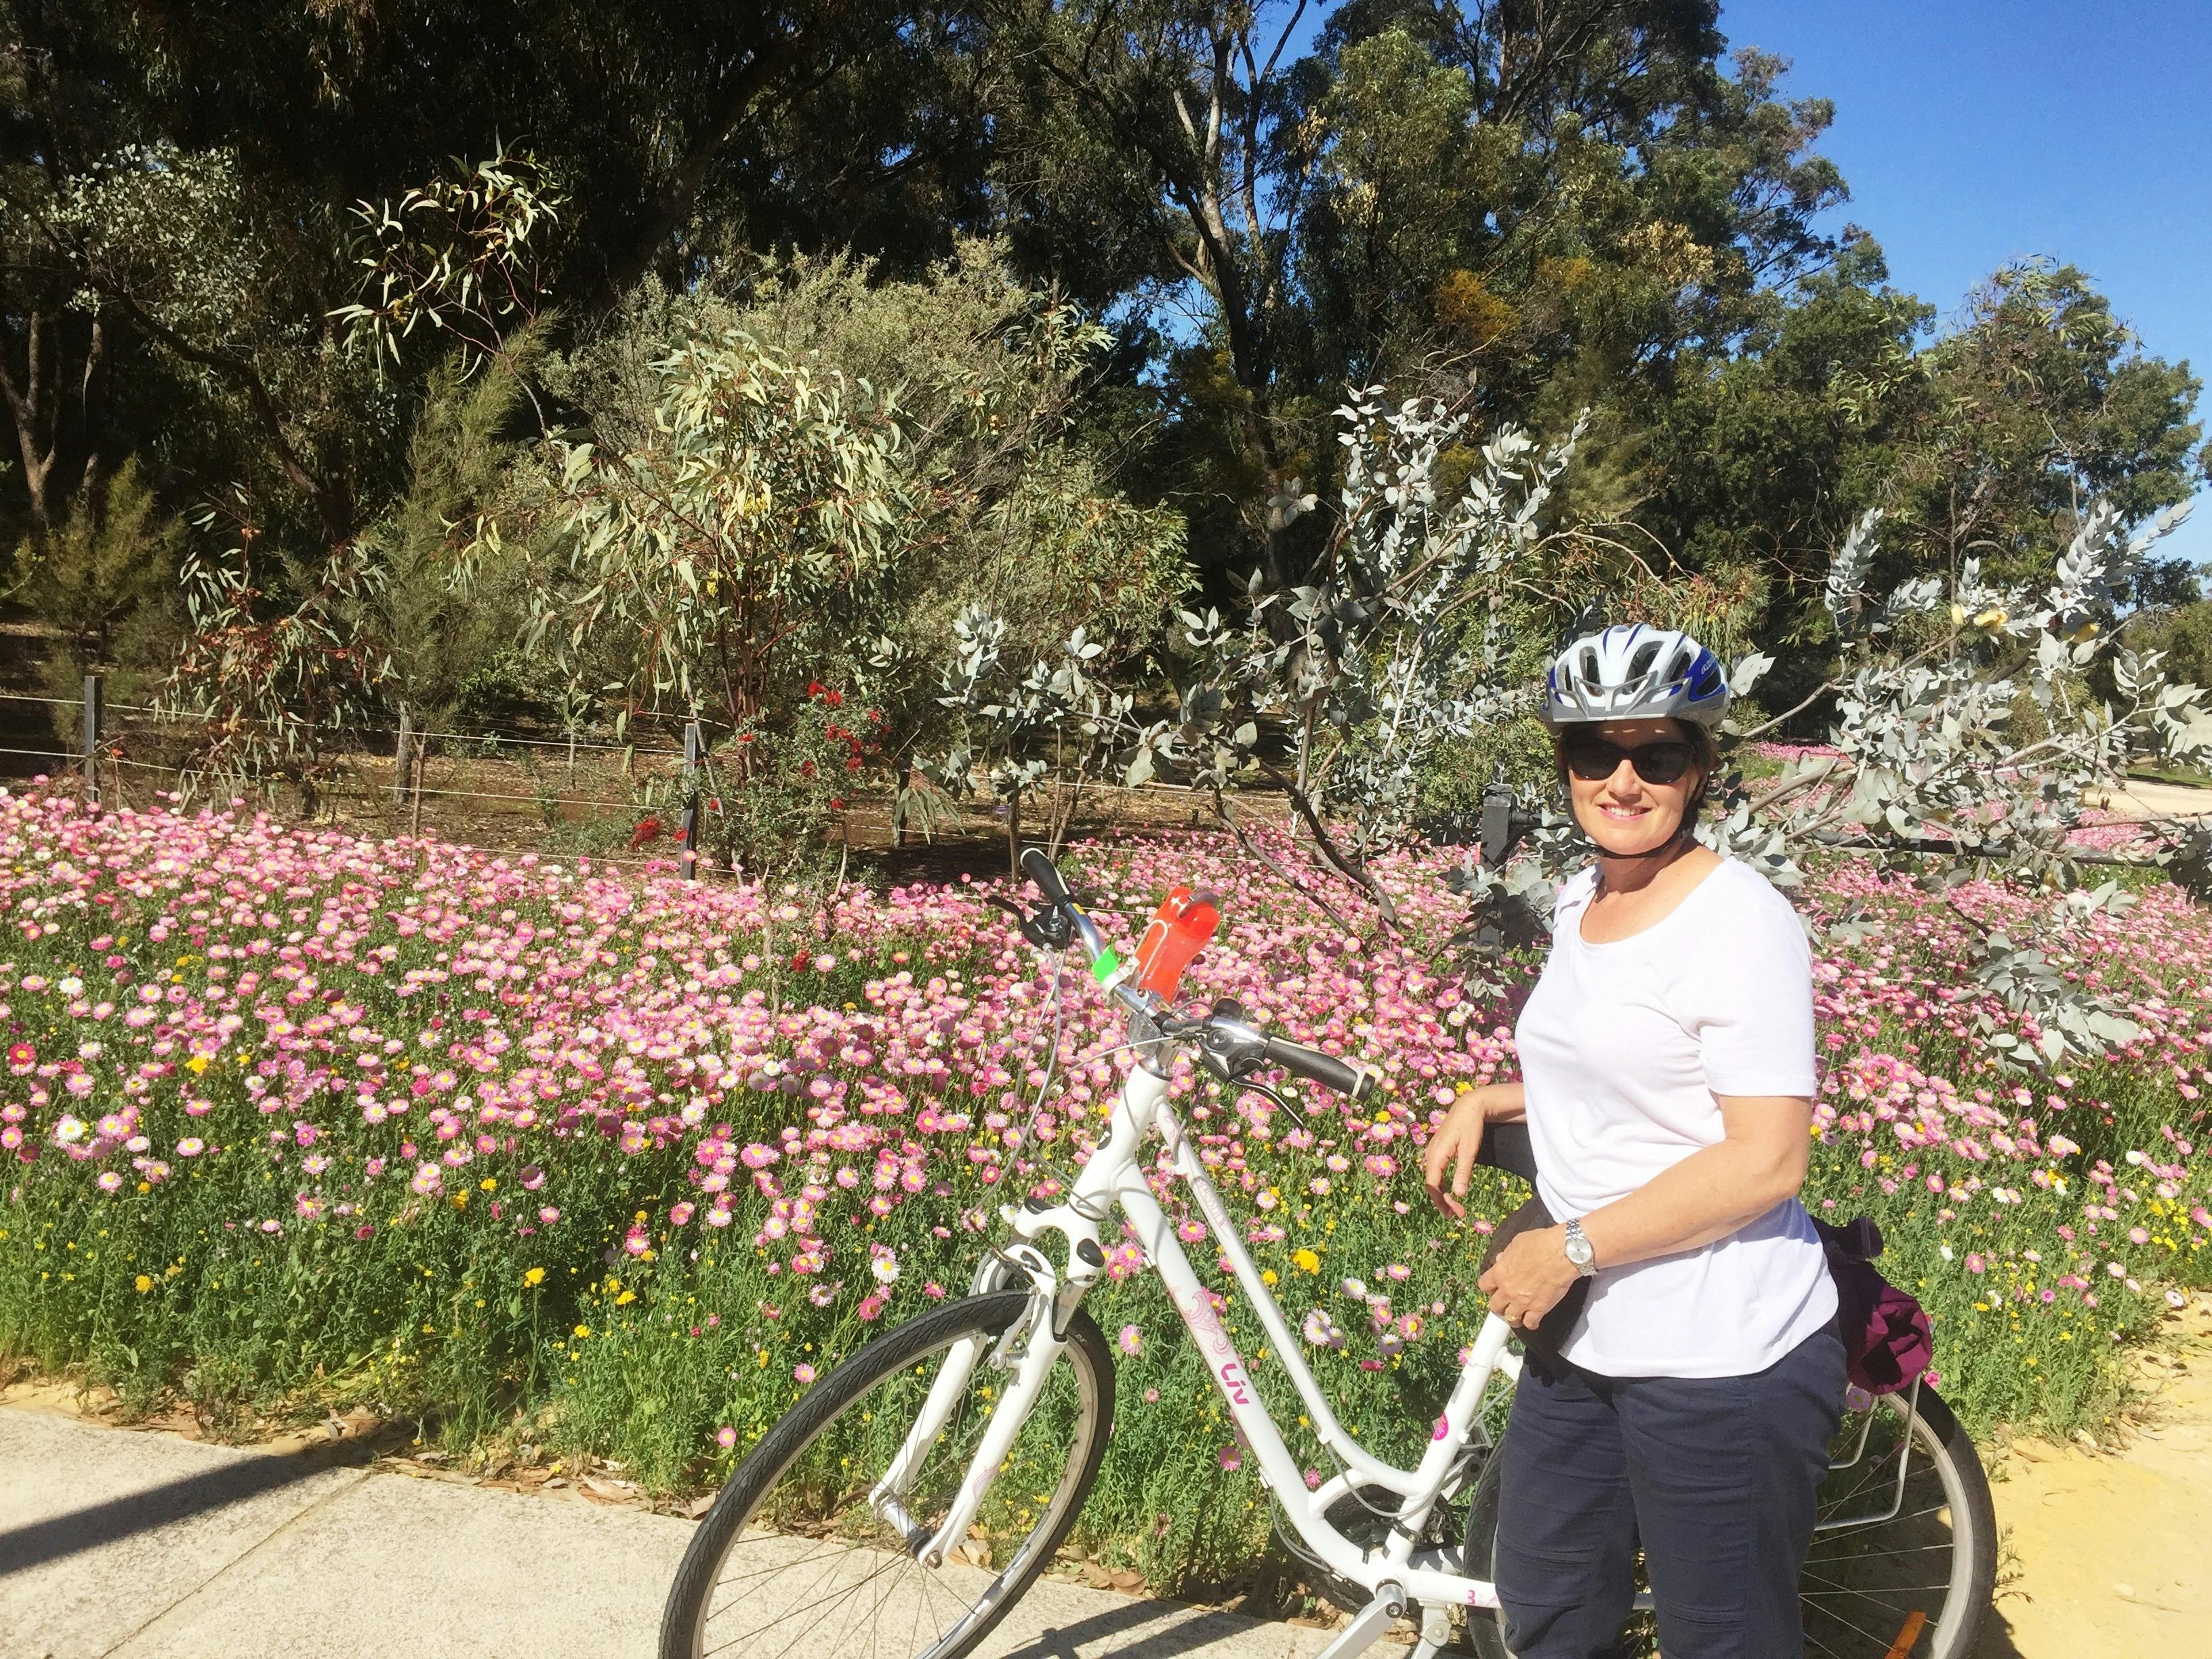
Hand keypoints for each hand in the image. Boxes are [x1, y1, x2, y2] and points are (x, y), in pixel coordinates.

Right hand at [1422, 1086, 1491, 1217]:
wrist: (1469, 1106)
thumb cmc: (1471, 1127)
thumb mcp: (1470, 1151)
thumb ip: (1463, 1172)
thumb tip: (1459, 1195)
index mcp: (1436, 1156)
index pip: (1432, 1185)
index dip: (1442, 1202)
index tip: (1455, 1214)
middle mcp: (1430, 1155)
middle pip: (1432, 1184)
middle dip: (1443, 1201)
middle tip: (1458, 1215)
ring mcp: (1432, 1152)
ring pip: (1433, 1178)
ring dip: (1443, 1194)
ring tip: (1454, 1207)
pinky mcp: (1437, 1150)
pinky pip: (1436, 1171)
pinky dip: (1443, 1184)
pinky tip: (1451, 1190)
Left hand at [1477, 1225, 1580, 1329]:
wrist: (1562, 1254)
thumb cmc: (1541, 1244)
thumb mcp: (1517, 1242)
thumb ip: (1507, 1255)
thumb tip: (1502, 1259)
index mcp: (1500, 1272)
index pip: (1484, 1285)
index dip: (1489, 1287)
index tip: (1494, 1287)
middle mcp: (1508, 1290)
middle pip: (1495, 1306)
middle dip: (1499, 1305)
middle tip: (1505, 1302)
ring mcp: (1522, 1302)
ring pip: (1510, 1318)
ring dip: (1513, 1317)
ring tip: (1518, 1314)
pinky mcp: (1539, 1309)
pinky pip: (1530, 1323)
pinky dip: (1531, 1323)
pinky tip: (1534, 1319)